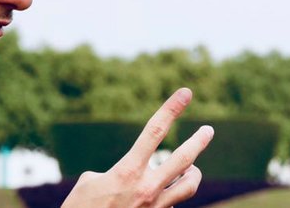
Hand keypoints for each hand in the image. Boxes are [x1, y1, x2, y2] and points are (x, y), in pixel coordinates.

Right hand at [61, 88, 213, 207]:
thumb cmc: (81, 207)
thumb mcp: (90, 182)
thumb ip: (116, 173)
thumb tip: (131, 176)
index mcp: (127, 171)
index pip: (154, 132)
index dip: (171, 109)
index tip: (185, 93)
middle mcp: (146, 188)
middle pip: (183, 159)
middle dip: (198, 141)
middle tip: (208, 130)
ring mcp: (155, 207)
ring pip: (189, 185)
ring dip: (193, 173)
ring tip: (192, 168)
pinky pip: (172, 204)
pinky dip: (170, 196)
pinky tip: (160, 196)